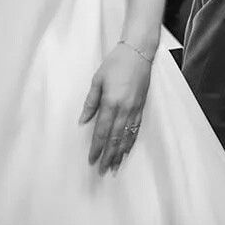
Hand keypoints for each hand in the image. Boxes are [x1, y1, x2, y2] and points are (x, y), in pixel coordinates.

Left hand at [80, 42, 152, 174]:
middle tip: (102, 171)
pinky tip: (126, 151)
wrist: (138, 53)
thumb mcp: (98, 80)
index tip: (92, 159)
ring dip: (120, 154)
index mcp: (111, 102)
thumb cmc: (116, 63)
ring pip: (127, 137)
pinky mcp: (141, 107)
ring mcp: (135, 109)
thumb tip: (83, 121)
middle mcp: (124, 109)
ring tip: (114, 167)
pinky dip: (130, 142)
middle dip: (108, 156)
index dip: (97, 147)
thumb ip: (90, 102)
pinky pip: (136, 129)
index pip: (102, 131)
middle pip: (115, 139)